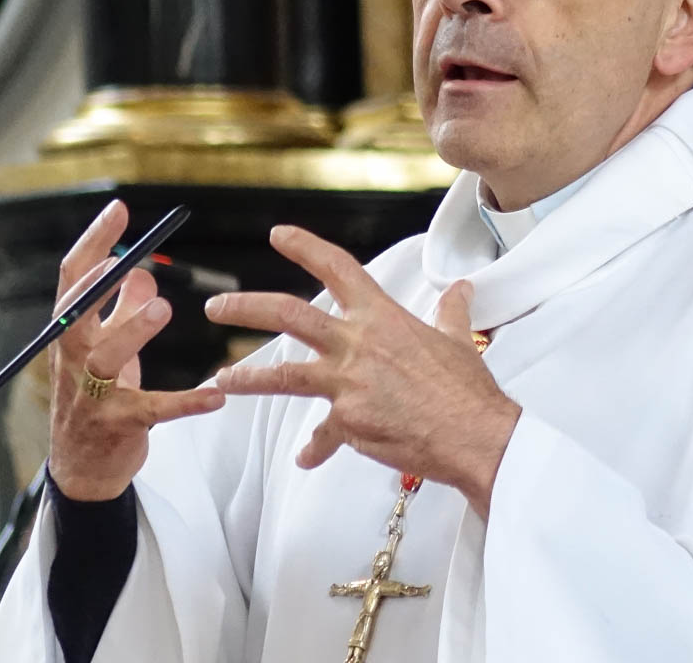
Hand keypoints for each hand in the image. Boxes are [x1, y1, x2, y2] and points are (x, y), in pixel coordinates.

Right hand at [46, 201, 226, 501]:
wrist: (82, 470)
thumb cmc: (94, 400)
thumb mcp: (106, 350)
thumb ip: (119, 310)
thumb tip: (139, 269)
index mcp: (70, 335)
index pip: (73, 280)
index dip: (93, 242)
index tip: (119, 210)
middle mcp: (74, 361)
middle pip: (76, 315)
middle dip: (98, 286)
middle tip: (128, 259)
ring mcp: (93, 396)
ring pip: (106, 359)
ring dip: (132, 331)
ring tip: (163, 309)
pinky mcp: (120, 426)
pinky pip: (154, 410)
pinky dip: (186, 402)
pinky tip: (216, 395)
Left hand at [206, 225, 521, 517]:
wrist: (474, 435)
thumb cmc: (468, 390)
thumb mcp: (458, 340)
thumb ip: (450, 312)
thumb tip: (460, 290)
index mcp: (382, 317)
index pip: (337, 268)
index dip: (304, 247)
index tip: (278, 236)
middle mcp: (357, 344)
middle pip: (288, 315)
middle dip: (246, 308)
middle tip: (218, 307)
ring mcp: (348, 383)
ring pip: (283, 374)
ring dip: (247, 377)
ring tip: (221, 380)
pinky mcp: (348, 421)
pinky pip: (323, 434)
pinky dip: (315, 447)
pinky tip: (306, 457)